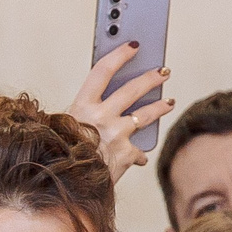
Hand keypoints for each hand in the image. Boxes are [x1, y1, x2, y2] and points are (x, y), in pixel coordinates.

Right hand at [64, 41, 173, 176]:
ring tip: (169, 102)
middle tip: (163, 71)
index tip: (133, 45)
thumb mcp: (64, 129)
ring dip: (160, 107)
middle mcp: (101, 117)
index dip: (120, 55)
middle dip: (151, 77)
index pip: (103, 71)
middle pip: (133, 89)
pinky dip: (137, 154)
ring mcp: (116, 135)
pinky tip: (139, 156)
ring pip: (145, 115)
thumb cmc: (61, 155)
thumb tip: (105, 105)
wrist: (68, 185)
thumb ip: (84, 116)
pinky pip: (137, 152)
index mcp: (82, 107)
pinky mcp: (125, 155)